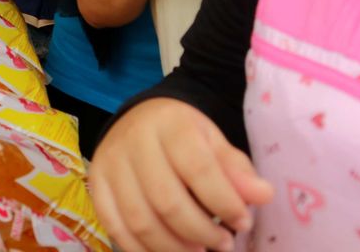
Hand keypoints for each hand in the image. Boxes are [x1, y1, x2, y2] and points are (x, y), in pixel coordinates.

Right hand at [91, 98, 272, 251]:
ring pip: (140, 220)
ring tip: (199, 251)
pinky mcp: (96, 184)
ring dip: (174, 247)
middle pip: (166, 200)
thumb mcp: (213, 142)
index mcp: (170, 124)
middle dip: (201, 231)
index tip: (244, 222)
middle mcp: (133, 141)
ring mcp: (110, 163)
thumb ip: (237, 169)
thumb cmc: (184, 135)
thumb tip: (263, 195)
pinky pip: (115, 227)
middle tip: (224, 244)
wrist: (141, 120)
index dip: (225, 202)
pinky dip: (142, 249)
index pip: (198, 169)